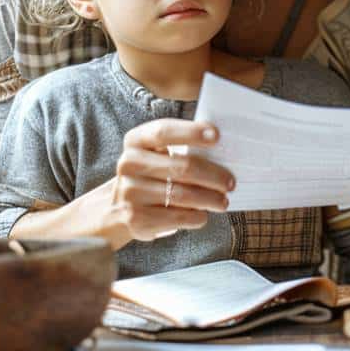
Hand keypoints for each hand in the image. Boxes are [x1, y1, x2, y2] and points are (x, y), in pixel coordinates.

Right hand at [105, 119, 234, 248]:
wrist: (119, 207)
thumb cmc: (154, 173)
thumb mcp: (159, 154)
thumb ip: (184, 147)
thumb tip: (226, 150)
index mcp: (136, 140)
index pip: (163, 132)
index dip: (191, 132)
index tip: (217, 136)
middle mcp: (128, 164)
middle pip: (180, 167)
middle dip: (212, 175)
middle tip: (230, 182)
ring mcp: (128, 192)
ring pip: (181, 195)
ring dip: (208, 199)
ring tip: (223, 201)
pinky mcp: (134, 218)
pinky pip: (175, 217)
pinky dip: (195, 216)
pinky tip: (203, 214)